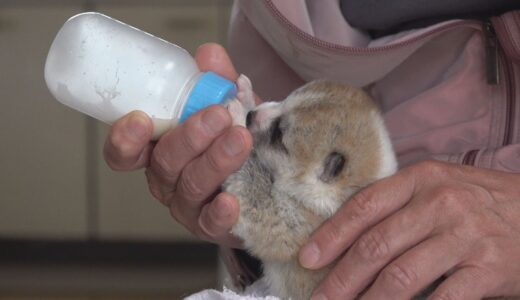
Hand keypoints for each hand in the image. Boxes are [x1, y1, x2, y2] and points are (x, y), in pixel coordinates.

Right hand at [103, 43, 252, 247]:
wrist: (265, 177)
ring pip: (190, 186)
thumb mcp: (225, 106)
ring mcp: (187, 205)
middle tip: (218, 114)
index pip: (125, 152)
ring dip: (214, 161)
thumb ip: (216, 83)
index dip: (124, 140)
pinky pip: (211, 224)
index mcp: (158, 149)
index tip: (139, 119)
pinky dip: (219, 213)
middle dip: (189, 137)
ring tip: (240, 138)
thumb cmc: (231, 137)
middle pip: (164, 163)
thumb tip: (209, 54)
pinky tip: (232, 201)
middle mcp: (166, 179)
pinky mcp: (211, 225)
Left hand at [299, 160, 519, 298]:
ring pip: (402, 276)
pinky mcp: (489, 269)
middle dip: (341, 278)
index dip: (332, 235)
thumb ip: (399, 205)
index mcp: (422, 179)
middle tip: (321, 298)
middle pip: (377, 245)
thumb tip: (349, 239)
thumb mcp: (440, 187)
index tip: (308, 258)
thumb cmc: (481, 202)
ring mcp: (466, 236)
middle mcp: (441, 203)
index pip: (364, 206)